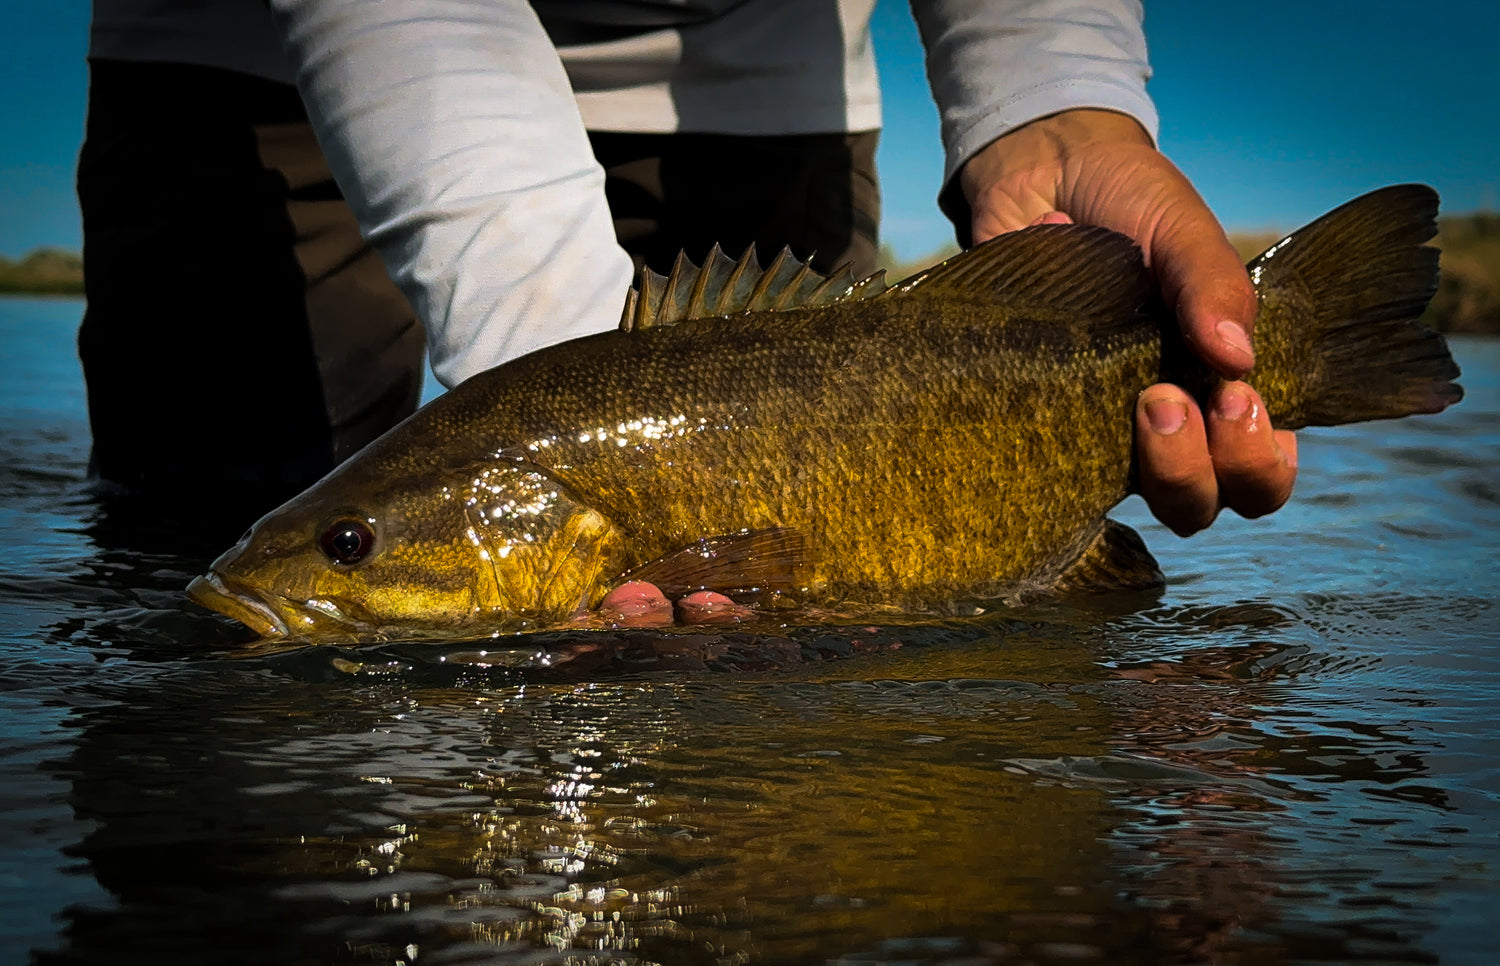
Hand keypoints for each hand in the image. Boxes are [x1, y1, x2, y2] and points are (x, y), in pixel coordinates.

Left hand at [958, 109, 1296, 534]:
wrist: (1040, 170)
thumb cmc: (1128, 207)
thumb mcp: (1182, 232)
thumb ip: (1215, 286)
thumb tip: (1238, 358)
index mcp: (1211, 389)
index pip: (1252, 474)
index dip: (1257, 465)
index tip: (1240, 401)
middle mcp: (1156, 422)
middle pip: (1192, 506)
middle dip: (1196, 472)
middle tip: (1170, 400)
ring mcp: (1090, 424)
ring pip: (1122, 499)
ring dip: (1145, 466)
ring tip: (1143, 399)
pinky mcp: (1026, 409)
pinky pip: (1038, 454)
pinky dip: (1050, 417)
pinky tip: (1052, 358)